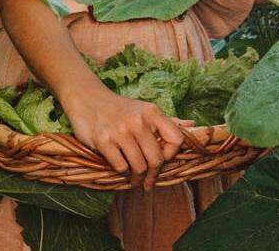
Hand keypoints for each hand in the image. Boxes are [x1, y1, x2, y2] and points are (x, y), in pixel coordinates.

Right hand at [62, 85, 184, 189]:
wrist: (87, 98)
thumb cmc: (119, 108)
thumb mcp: (144, 110)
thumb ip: (167, 121)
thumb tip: (192, 124)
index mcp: (151, 112)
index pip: (176, 140)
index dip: (172, 155)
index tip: (163, 160)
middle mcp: (138, 121)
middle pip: (157, 159)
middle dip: (152, 174)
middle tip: (147, 181)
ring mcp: (120, 131)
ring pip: (139, 166)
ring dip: (137, 177)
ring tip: (134, 179)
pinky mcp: (103, 140)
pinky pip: (121, 167)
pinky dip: (122, 172)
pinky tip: (121, 169)